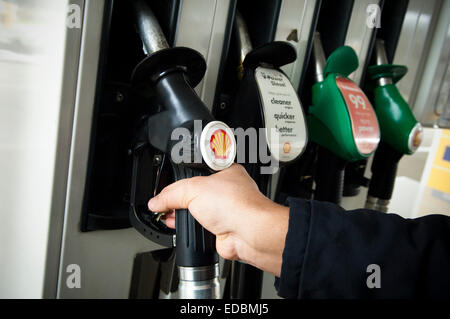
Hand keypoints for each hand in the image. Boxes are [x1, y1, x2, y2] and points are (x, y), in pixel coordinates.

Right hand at [148, 164, 288, 276]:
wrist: (249, 233)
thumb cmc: (236, 204)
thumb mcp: (193, 189)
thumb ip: (171, 194)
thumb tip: (156, 201)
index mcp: (224, 172)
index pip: (197, 171)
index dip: (181, 176)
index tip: (167, 183)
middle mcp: (226, 191)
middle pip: (194, 192)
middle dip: (178, 199)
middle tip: (165, 201)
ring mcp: (224, 211)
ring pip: (196, 211)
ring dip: (182, 215)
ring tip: (168, 214)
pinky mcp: (221, 229)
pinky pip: (199, 227)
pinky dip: (189, 228)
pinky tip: (180, 226)